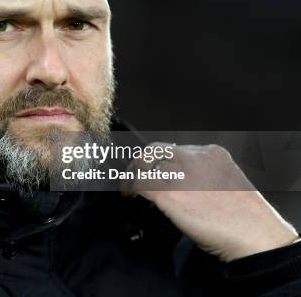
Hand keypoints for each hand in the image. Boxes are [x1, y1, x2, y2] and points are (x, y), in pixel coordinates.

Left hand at [130, 143, 298, 261]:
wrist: (256, 237)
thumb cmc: (245, 220)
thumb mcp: (226, 184)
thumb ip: (203, 176)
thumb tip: (180, 184)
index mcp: (212, 153)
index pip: (174, 148)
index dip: (158, 160)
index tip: (151, 170)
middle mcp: (194, 157)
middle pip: (155, 151)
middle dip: (141, 163)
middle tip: (133, 178)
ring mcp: (180, 173)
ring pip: (143, 164)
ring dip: (133, 176)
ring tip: (130, 189)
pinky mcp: (169, 194)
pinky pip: (139, 184)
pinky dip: (130, 189)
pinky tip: (130, 198)